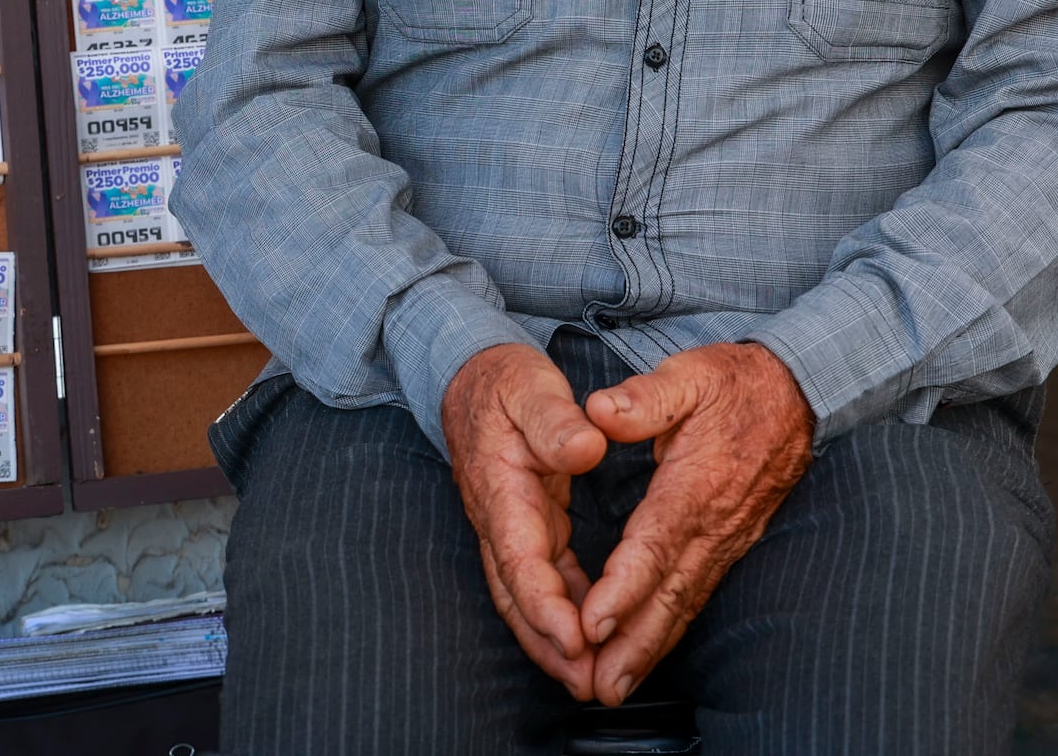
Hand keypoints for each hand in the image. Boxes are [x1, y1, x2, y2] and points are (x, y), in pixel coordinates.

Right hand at [442, 342, 610, 699]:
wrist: (471, 376)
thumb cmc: (504, 381)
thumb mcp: (531, 385)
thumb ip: (556, 419)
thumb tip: (586, 448)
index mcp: (499, 486)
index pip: (519, 557)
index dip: (544, 604)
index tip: (574, 638)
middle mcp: (497, 516)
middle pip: (515, 593)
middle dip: (546, 643)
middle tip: (585, 681)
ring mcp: (506, 525)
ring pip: (522, 595)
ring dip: (550, 639)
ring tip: (586, 677)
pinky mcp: (522, 525)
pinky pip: (537, 578)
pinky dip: (558, 610)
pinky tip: (584, 635)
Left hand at [577, 342, 813, 704]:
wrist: (797, 397)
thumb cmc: (735, 384)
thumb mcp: (690, 374)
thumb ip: (644, 396)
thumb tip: (598, 410)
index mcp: (697, 483)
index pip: (657, 543)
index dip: (625, 585)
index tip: (594, 622)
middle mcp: (713, 524)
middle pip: (670, 594)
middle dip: (632, 644)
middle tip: (598, 686)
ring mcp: (725, 541)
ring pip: (684, 605)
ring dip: (648, 649)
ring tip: (613, 689)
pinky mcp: (728, 547)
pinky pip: (695, 598)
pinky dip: (668, 633)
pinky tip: (644, 656)